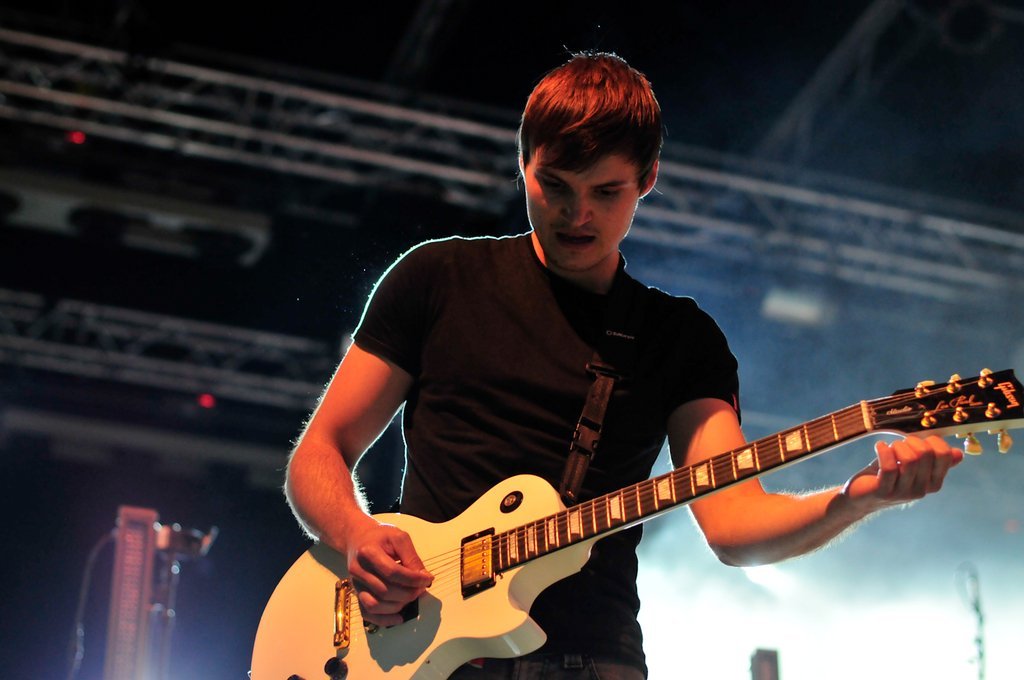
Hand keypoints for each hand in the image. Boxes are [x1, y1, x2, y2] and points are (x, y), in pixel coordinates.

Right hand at [345, 518, 432, 626]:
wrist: (358, 538)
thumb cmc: (380, 536)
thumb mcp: (399, 538)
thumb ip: (411, 557)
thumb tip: (423, 578)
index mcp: (368, 552)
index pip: (392, 572)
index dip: (412, 579)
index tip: (427, 579)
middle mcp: (358, 570)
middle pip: (385, 590)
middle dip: (408, 593)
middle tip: (421, 588)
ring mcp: (355, 584)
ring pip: (375, 604)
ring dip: (398, 606)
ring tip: (411, 597)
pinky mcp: (357, 593)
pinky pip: (367, 613)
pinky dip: (383, 619)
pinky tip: (399, 617)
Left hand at [842, 435, 962, 511]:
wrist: (860, 496)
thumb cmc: (886, 476)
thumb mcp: (910, 466)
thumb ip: (932, 461)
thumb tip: (958, 454)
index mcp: (933, 483)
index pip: (945, 455)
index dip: (933, 441)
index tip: (918, 441)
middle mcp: (922, 490)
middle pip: (925, 454)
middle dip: (911, 441)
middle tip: (899, 444)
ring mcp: (903, 493)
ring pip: (909, 459)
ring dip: (897, 446)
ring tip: (888, 447)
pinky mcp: (884, 492)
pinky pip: (889, 466)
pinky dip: (884, 451)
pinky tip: (879, 447)